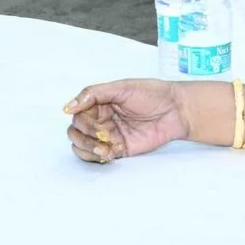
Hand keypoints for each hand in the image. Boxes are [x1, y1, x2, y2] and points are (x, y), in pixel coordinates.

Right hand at [64, 80, 190, 163]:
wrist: (176, 110)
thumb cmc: (152, 94)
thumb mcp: (121, 87)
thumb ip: (93, 94)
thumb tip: (68, 107)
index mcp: (99, 103)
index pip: (78, 115)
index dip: (83, 122)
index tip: (97, 124)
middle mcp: (101, 119)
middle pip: (75, 132)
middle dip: (84, 137)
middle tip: (102, 136)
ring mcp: (109, 135)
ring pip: (82, 146)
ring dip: (87, 149)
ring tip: (104, 150)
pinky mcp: (119, 149)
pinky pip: (98, 156)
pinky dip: (97, 157)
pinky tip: (109, 154)